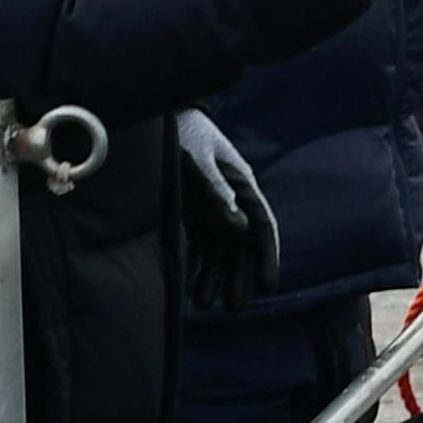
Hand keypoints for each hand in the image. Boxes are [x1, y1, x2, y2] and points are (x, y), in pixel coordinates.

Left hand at [174, 109, 281, 313]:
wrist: (153, 113)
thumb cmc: (181, 132)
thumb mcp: (197, 159)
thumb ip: (215, 191)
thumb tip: (238, 227)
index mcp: (242, 185)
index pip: (262, 227)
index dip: (267, 257)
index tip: (268, 287)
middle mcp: (230, 199)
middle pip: (242, 245)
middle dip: (241, 277)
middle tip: (234, 309)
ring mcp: (210, 206)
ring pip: (220, 249)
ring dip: (215, 276)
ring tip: (203, 305)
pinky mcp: (189, 210)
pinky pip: (198, 244)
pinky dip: (195, 265)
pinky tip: (187, 286)